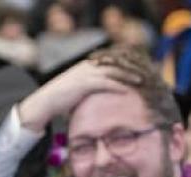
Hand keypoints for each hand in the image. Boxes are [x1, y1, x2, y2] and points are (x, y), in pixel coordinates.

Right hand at [17, 58, 141, 131]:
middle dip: (131, 68)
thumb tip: (102, 96)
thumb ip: (91, 88)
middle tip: (146, 73)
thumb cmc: (60, 100)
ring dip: (129, 75)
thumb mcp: (78, 90)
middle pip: (115, 63)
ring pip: (114, 71)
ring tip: (142, 80)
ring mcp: (86, 73)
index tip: (139, 70)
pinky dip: (119, 85)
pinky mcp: (84, 83)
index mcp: (87, 65)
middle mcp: (87, 66)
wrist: (44, 103)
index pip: (111, 61)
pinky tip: (128, 90)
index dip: (126, 65)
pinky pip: (106, 82)